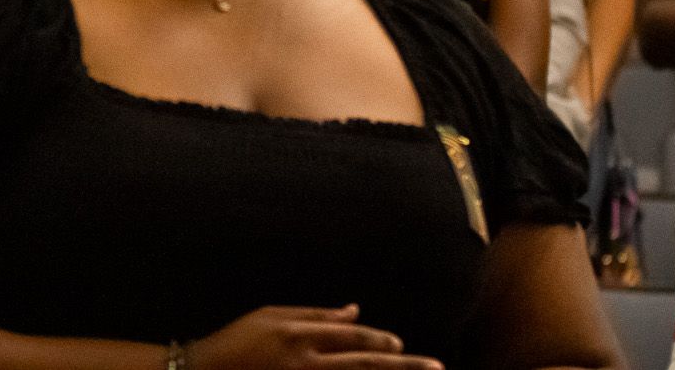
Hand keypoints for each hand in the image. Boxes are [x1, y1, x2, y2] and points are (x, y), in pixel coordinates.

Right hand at [190, 305, 441, 369]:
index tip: (399, 345)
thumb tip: (355, 310)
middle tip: (436, 367)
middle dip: (404, 366)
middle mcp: (305, 362)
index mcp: (298, 335)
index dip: (377, 340)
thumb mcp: (271, 316)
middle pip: (364, 364)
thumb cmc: (238, 340)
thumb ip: (314, 315)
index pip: (350, 337)